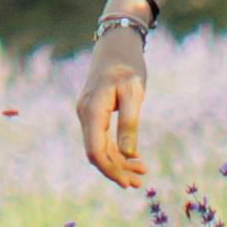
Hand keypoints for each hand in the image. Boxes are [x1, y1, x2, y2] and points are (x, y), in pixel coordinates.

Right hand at [75, 25, 152, 189]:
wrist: (116, 43)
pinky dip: (116, 150)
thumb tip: (128, 155)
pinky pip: (101, 137)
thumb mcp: (134, 92)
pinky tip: (133, 158)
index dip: (111, 170)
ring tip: (141, 173)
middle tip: (140, 182)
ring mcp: (87, 113)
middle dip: (117, 170)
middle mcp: (85, 114)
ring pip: (99, 147)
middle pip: (97, 153)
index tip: (128, 183)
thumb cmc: (128, 65)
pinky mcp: (93, 112)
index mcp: (92, 111)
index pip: (96, 151)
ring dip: (118, 162)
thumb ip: (130, 123)